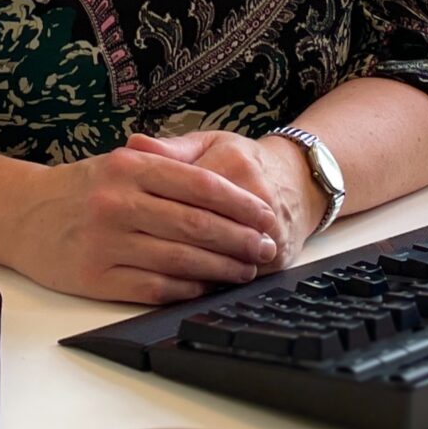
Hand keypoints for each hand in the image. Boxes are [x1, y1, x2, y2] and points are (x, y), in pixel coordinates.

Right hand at [2, 146, 281, 304]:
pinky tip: (205, 287)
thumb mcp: (118, 162)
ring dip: (221, 268)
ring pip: (180, 259)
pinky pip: (154, 287)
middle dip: (240, 239)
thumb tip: (227, 186)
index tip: (266, 215)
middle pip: (196, 225)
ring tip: (244, 270)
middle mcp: (117, 203)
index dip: (241, 203)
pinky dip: (186, 289)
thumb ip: (166, 165)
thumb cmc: (79, 189)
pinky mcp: (95, 277)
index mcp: (129, 168)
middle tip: (266, 247)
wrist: (18, 215)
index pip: (200, 185)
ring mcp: (105, 242)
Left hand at [127, 130, 322, 267]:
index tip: (130, 218)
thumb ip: (170, 149)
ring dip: (188, 265)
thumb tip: (133, 145)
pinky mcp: (279, 255)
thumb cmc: (241, 162)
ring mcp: (270, 228)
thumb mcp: (208, 144)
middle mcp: (255, 193)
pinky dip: (214, 281)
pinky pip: (241, 274)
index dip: (157, 207)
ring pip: (222, 254)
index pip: (188, 190)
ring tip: (155, 270)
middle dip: (166, 239)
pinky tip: (188, 284)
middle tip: (133, 248)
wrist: (297, 182)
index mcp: (232, 162)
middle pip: (203, 226)